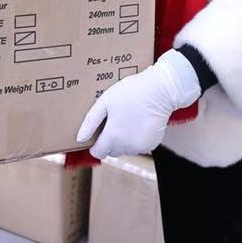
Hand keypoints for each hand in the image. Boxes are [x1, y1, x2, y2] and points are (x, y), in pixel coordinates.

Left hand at [77, 49, 200, 159]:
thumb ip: (91, 122)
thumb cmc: (131, 92)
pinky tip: (139, 122)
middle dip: (110, 140)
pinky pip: (139, 146)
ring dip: (124, 140)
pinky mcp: (152, 144)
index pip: (98, 153)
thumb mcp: (105, 101)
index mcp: (113, 136)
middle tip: (115, 121)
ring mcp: (141, 147)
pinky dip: (137, 139)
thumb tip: (80, 139)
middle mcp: (127, 146)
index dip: (95, 144)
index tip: (98, 133)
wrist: (161, 89)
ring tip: (128, 119)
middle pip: (112, 151)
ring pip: (126, 149)